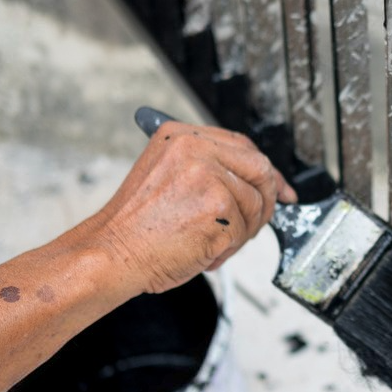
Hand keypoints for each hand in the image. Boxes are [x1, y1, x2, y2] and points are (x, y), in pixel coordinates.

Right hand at [88, 122, 296, 293]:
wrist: (111, 254)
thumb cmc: (135, 227)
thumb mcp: (165, 177)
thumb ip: (206, 170)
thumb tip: (253, 182)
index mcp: (180, 137)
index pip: (241, 146)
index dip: (266, 171)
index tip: (281, 189)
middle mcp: (195, 149)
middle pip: (260, 170)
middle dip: (265, 201)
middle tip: (254, 224)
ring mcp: (209, 177)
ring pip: (254, 206)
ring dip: (239, 233)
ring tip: (208, 243)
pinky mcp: (219, 208)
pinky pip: (244, 231)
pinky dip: (228, 249)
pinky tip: (202, 252)